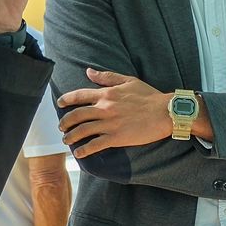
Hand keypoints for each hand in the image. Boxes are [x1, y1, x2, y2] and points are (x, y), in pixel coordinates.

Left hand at [58, 69, 179, 157]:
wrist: (165, 112)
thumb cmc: (149, 96)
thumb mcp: (128, 80)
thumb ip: (107, 77)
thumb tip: (88, 71)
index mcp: (107, 94)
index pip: (79, 95)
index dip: (66, 100)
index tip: (60, 104)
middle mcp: (105, 108)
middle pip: (77, 115)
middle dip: (65, 122)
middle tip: (61, 127)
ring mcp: (110, 124)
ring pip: (82, 131)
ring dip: (71, 137)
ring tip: (67, 140)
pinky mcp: (116, 138)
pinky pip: (95, 145)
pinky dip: (84, 150)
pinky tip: (79, 153)